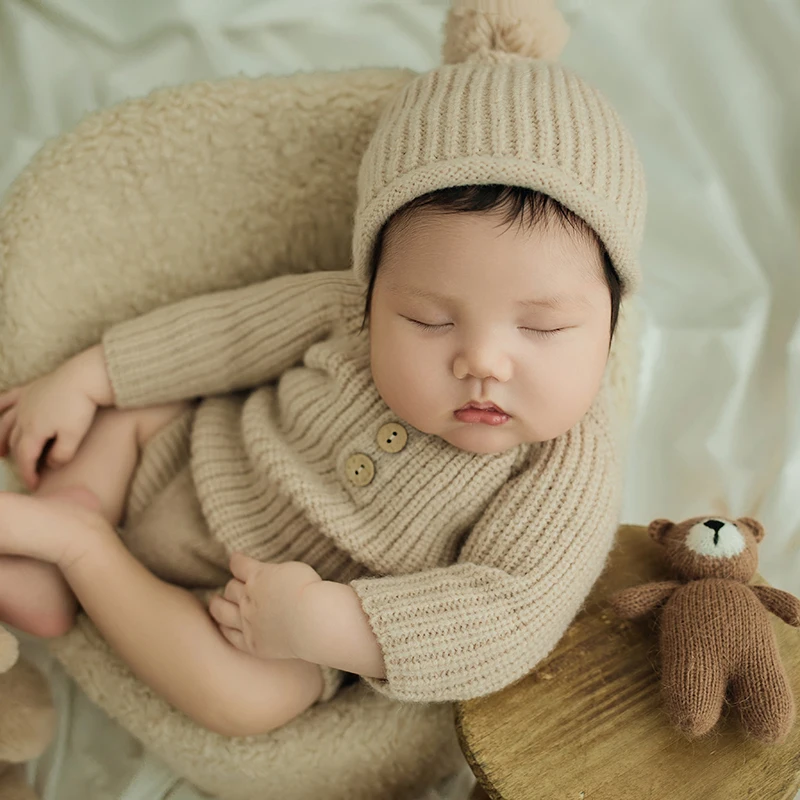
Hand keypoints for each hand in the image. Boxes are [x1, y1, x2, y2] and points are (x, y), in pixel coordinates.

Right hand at [0, 346, 113, 488]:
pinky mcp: (30, 389)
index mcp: (34, 430)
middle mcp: (23, 416)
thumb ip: (62, 454)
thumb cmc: (82, 406)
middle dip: (19, 459)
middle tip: (27, 471)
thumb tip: (51, 465)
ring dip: (0, 438)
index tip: (34, 486)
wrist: (86, 376)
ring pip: (4, 423)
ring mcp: (24, 401)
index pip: (25, 458)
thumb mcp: (74, 436)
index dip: (27, 474)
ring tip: (0, 452)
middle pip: (15, 443)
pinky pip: (7, 398)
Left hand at [209, 554, 321, 660]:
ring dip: (218, 605)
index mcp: (258, 576)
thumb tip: (269, 575)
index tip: (236, 560)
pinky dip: (225, 629)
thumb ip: (275, 572)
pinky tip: (224, 627)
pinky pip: (231, 636)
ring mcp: (248, 622)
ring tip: (216, 603)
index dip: (237, 561)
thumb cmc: (311, 591)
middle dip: (232, 586)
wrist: (314, 620)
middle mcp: (248, 598)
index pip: (239, 565)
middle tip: (234, 586)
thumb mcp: (293, 569)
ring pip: (222, 611)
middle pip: (231, 588)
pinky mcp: (252, 643)